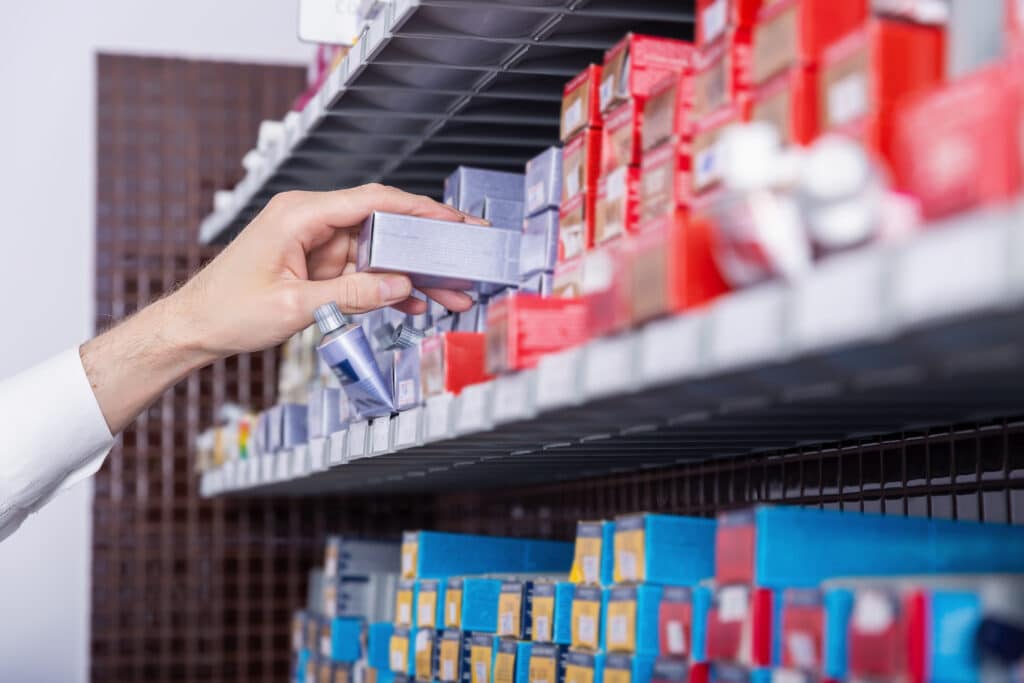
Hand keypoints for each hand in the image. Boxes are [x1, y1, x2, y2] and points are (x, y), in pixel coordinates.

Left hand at [82, 184, 479, 432]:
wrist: (194, 327)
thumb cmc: (226, 309)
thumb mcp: (295, 306)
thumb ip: (352, 294)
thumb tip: (400, 286)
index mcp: (300, 214)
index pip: (373, 200)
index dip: (419, 209)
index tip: (452, 219)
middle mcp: (310, 220)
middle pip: (382, 224)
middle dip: (424, 245)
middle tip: (464, 256)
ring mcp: (315, 243)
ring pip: (377, 251)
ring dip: (411, 272)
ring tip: (449, 291)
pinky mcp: (316, 265)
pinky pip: (361, 270)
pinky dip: (386, 286)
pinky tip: (414, 301)